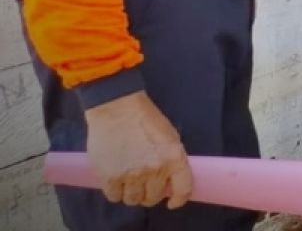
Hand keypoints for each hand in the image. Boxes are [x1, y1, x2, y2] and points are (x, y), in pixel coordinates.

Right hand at [84, 91, 191, 208]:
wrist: (117, 108)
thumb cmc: (145, 119)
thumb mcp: (169, 137)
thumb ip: (172, 159)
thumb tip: (170, 181)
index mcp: (174, 158)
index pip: (183, 189)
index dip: (179, 199)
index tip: (173, 201)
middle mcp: (155, 170)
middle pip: (153, 198)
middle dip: (150, 193)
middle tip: (144, 183)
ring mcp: (132, 175)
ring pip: (133, 200)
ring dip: (132, 193)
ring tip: (128, 180)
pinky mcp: (110, 177)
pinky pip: (114, 197)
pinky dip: (115, 191)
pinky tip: (116, 179)